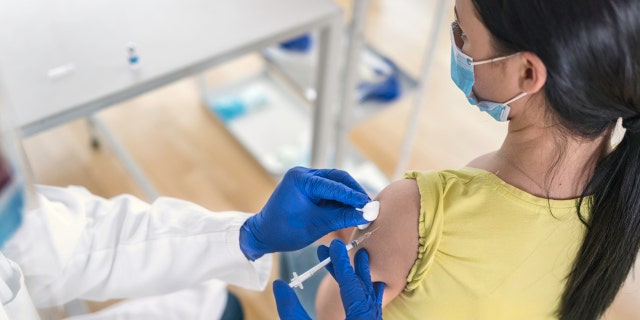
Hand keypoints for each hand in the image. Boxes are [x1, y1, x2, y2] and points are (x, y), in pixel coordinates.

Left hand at [240, 166, 370, 259]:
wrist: (263, 234)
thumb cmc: (284, 231)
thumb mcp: (316, 226)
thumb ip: (341, 218)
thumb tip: (365, 215)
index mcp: (300, 179)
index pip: (334, 185)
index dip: (354, 196)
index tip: (369, 206)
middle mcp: (303, 173)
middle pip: (338, 178)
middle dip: (354, 192)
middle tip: (369, 207)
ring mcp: (306, 177)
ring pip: (336, 182)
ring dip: (349, 195)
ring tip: (363, 210)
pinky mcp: (309, 185)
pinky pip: (330, 189)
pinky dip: (341, 199)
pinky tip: (351, 209)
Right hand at [272, 239, 383, 319]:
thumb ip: (290, 310)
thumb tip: (279, 284)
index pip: (351, 286)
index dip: (341, 264)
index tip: (334, 245)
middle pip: (363, 288)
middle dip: (350, 266)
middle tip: (338, 247)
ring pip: (370, 298)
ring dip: (361, 277)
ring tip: (358, 258)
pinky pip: (374, 310)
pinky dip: (372, 295)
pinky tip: (374, 286)